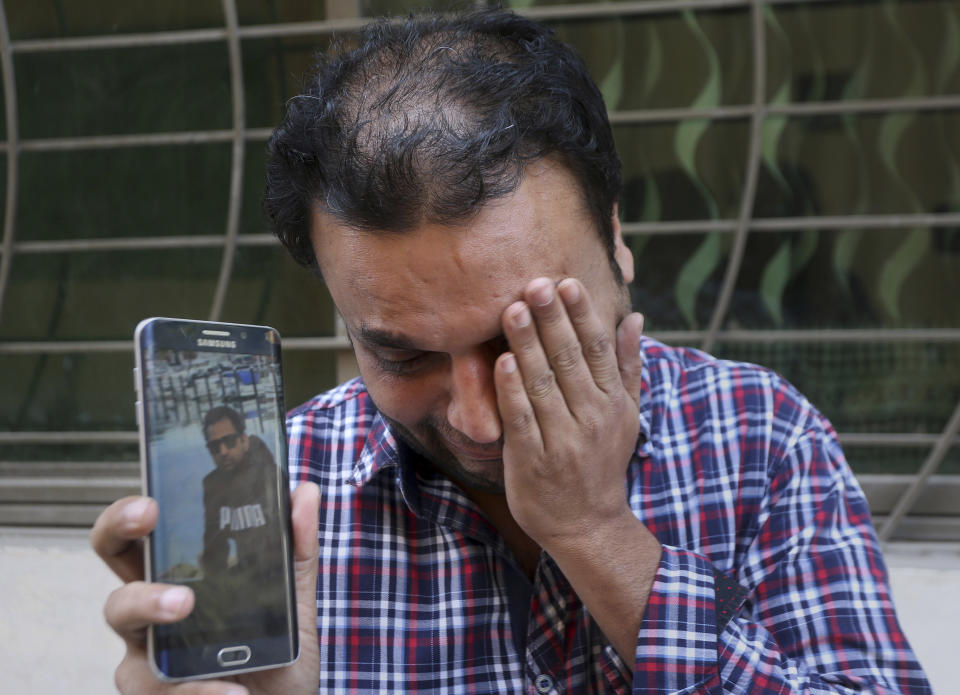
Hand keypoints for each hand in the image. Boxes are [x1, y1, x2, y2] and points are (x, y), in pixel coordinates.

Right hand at [91, 483, 320, 694]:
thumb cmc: (276, 658)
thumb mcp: (294, 601)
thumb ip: (297, 548)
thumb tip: (306, 491)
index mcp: (178, 585)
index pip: (137, 544)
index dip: (127, 519)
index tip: (151, 504)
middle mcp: (153, 624)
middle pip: (116, 592)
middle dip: (122, 553)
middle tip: (159, 541)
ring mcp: (151, 669)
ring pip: (129, 647)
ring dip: (153, 614)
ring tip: (187, 606)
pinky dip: (201, 693)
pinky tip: (234, 692)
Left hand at [493, 276, 643, 550]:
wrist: (586, 524)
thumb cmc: (601, 461)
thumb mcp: (626, 414)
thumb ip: (627, 365)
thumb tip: (634, 317)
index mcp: (613, 402)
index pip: (598, 349)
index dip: (582, 315)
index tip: (568, 282)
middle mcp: (591, 417)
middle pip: (569, 360)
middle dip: (552, 319)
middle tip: (536, 282)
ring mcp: (561, 440)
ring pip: (543, 384)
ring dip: (527, 345)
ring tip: (513, 309)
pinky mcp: (532, 460)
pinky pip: (521, 418)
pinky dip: (511, 389)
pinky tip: (502, 360)